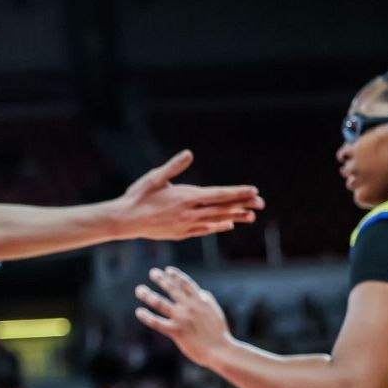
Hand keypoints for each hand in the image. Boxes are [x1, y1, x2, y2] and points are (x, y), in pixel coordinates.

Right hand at [115, 150, 263, 240]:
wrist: (125, 220)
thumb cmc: (138, 195)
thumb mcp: (155, 177)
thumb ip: (173, 166)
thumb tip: (189, 154)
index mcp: (186, 197)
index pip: (219, 195)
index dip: (238, 193)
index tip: (254, 191)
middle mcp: (190, 212)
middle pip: (222, 208)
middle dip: (243, 205)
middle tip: (261, 203)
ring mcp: (187, 224)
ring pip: (216, 220)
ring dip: (234, 217)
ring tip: (251, 216)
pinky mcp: (182, 233)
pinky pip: (205, 230)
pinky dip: (218, 227)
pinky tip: (227, 225)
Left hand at [135, 266, 231, 366]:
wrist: (221, 351)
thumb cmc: (219, 334)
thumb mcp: (215, 312)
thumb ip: (207, 300)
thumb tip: (201, 292)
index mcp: (200, 301)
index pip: (186, 284)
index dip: (176, 276)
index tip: (167, 270)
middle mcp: (189, 307)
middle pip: (171, 289)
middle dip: (161, 279)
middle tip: (153, 272)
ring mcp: (182, 318)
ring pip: (160, 303)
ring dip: (148, 295)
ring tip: (139, 289)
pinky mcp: (176, 331)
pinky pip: (157, 322)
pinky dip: (147, 316)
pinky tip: (139, 312)